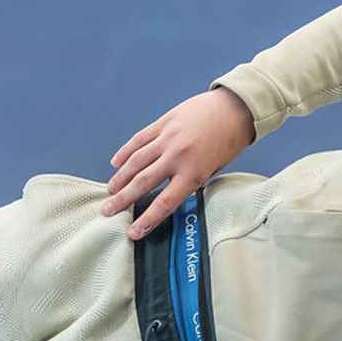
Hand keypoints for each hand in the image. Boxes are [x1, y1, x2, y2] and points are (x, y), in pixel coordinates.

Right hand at [102, 87, 254, 239]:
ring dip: (120, 177)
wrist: (234, 108)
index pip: (165, 202)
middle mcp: (177, 157)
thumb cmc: (229, 141)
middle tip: (107, 210)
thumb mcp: (215, 169)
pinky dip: (125, 152)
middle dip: (123, 199)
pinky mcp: (163, 123)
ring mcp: (168, 138)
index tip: (132, 232)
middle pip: (143, 182)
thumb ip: (192, 181)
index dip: (147, 220)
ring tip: (110, 190)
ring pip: (136, 161)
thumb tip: (172, 191)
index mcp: (194, 173)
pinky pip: (139, 139)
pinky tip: (116, 163)